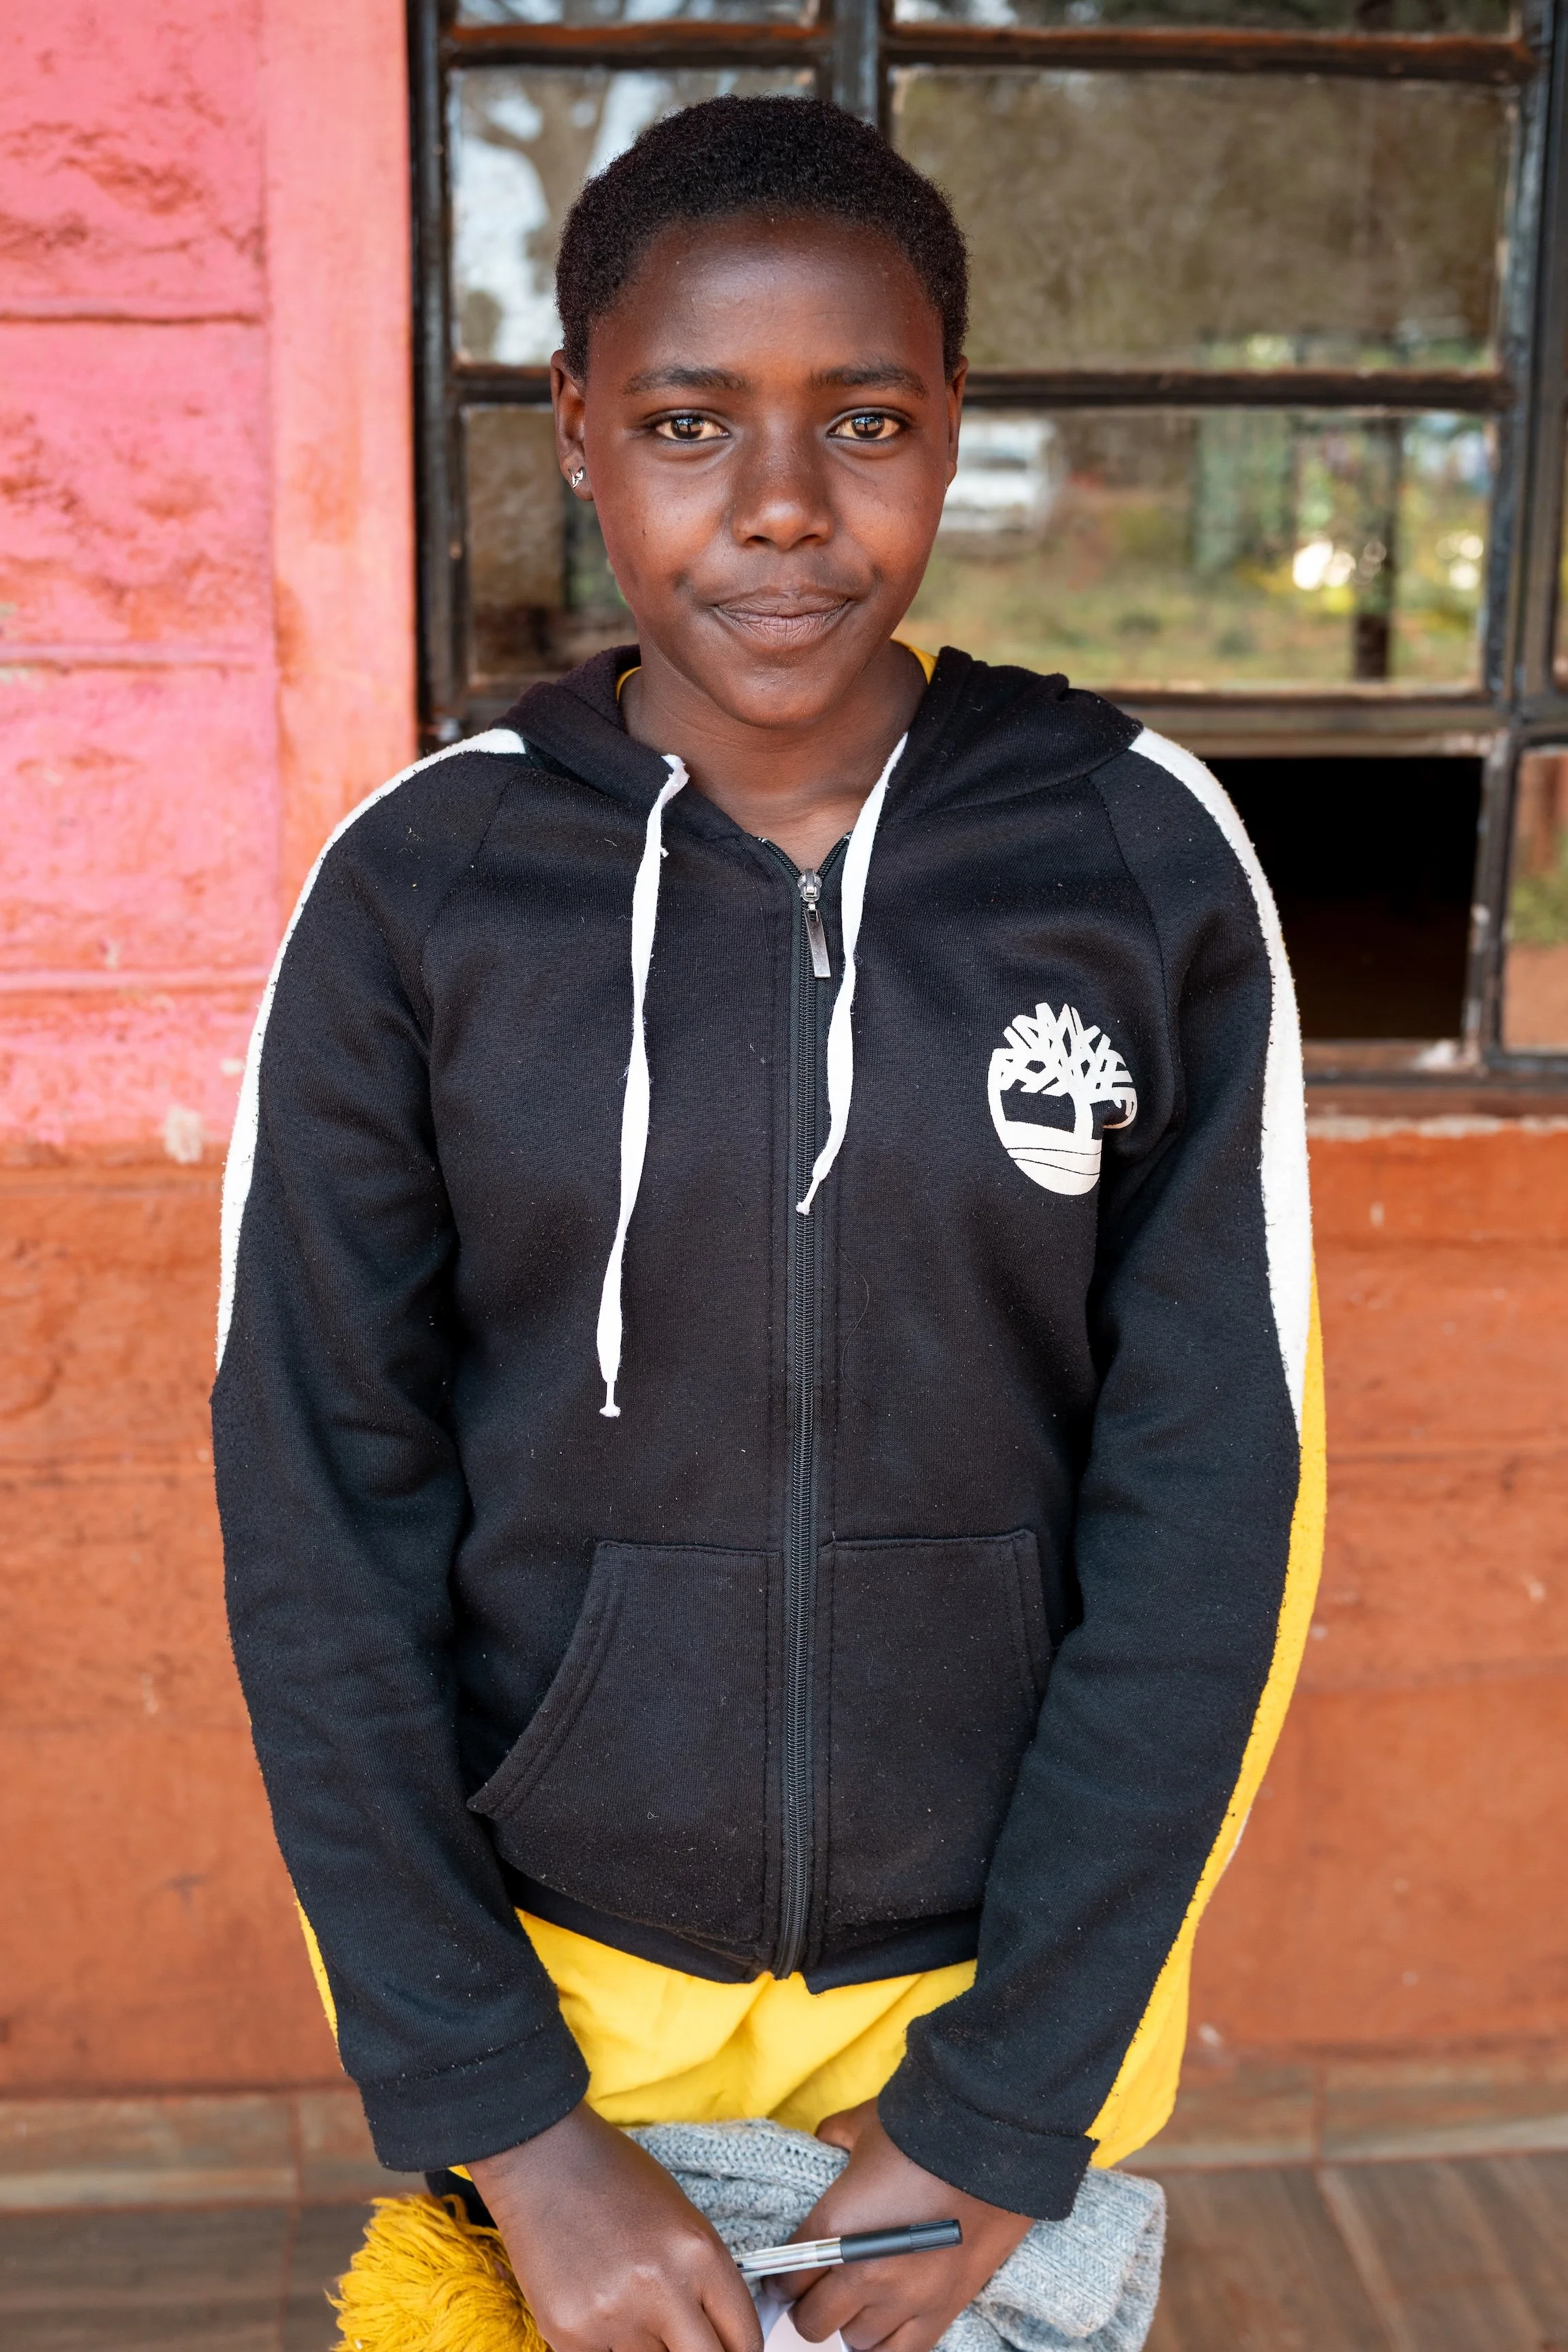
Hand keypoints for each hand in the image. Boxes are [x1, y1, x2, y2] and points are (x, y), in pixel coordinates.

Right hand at [470, 2102, 763, 2351]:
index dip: (744, 2351)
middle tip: (690, 2344)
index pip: (744, 2337)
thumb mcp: (681, 2217)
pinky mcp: (566, 2334)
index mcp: (697, 2252)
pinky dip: (609, 2350)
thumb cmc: (614, 2177)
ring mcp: (610, 2316)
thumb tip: (718, 2335)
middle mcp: (658, 2289)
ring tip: (637, 2315)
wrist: (541, 2156)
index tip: (734, 2351)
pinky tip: (603, 2317)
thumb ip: (703, 2278)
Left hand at [779, 2103, 1030, 2351]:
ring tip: (855, 2304)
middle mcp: (863, 2273)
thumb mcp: (863, 2126)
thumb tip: (825, 2145)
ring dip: (848, 2324)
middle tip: (816, 2290)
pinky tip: (881, 2327)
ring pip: (853, 2342)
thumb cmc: (921, 2129)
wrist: (991, 2141)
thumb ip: (833, 2139)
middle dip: (808, 2305)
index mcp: (834, 2226)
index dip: (780, 2276)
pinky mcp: (942, 2312)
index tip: (782, 2275)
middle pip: (813, 2320)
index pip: (787, 2275)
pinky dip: (884, 2345)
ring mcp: (905, 2299)